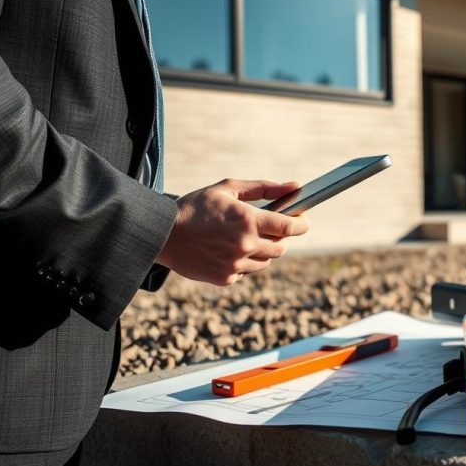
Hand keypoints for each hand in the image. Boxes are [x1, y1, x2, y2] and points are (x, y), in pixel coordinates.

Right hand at [156, 179, 309, 285]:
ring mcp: (235, 265)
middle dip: (282, 237)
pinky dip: (245, 262)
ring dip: (264, 250)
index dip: (301, 224)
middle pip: (281, 247)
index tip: (303, 220)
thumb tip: (295, 187)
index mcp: (248, 221)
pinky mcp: (225, 279)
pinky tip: (230, 249)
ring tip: (247, 237)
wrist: (162, 234)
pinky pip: (247, 271)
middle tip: (272, 227)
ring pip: (266, 261)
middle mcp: (245, 246)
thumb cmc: (196, 206)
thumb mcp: (229, 188)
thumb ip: (264, 188)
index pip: (289, 227)